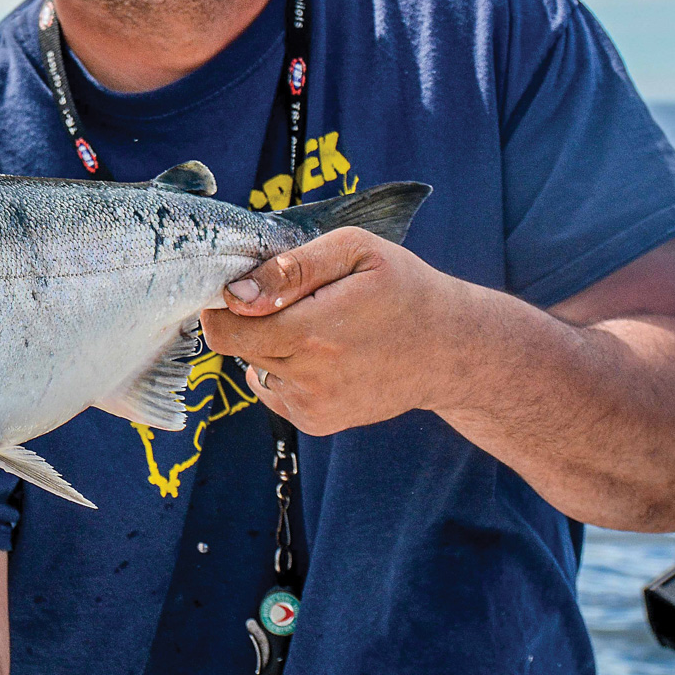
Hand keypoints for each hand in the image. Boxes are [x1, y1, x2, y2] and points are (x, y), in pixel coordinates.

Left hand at [199, 227, 484, 436]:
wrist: (451, 350)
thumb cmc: (403, 288)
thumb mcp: (355, 251)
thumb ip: (291, 268)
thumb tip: (236, 294)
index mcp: (313, 331)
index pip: (225, 330)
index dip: (223, 304)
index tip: (243, 285)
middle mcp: (309, 377)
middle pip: (236, 347)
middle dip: (248, 320)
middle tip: (288, 301)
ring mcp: (313, 406)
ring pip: (256, 366)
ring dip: (271, 345)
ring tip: (319, 327)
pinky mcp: (318, 422)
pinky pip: (276, 390)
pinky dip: (288, 369)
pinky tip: (326, 355)